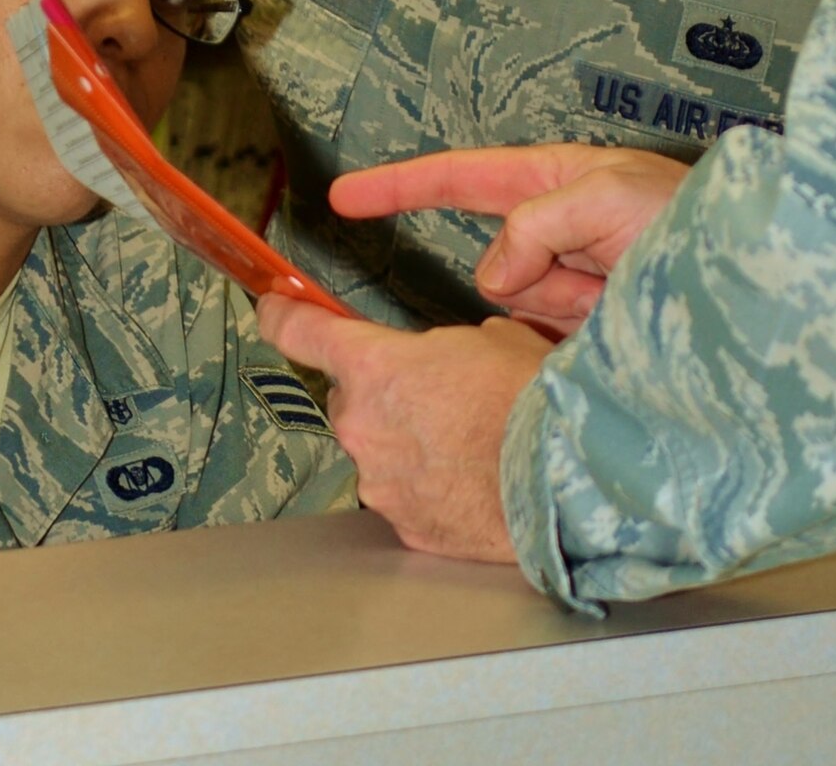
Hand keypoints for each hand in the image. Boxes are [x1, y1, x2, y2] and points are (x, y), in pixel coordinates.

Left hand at [256, 295, 545, 560]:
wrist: (562, 478)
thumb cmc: (530, 401)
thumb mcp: (491, 337)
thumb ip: (445, 344)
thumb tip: (448, 355)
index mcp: (376, 366)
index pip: (303, 332)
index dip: (283, 315)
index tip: (273, 308)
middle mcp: (363, 425)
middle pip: (352, 397)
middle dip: (384, 391)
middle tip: (437, 391)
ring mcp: (379, 481)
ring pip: (378, 448)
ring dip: (409, 440)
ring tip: (467, 437)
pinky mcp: (404, 525)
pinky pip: (404, 492)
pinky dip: (427, 482)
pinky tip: (469, 474)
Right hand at [330, 144, 689, 332]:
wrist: (760, 299)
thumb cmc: (699, 225)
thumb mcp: (616, 195)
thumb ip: (538, 221)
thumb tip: (495, 275)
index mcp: (558, 182)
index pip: (460, 178)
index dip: (398, 187)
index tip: (342, 197)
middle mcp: (559, 236)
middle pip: (498, 262)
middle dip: (539, 285)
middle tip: (601, 289)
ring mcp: (572, 289)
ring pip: (519, 312)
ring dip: (566, 318)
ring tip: (630, 311)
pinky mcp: (584, 337)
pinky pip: (542, 348)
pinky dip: (568, 353)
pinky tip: (618, 344)